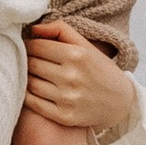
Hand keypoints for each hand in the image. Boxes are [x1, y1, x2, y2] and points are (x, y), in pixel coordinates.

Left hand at [21, 22, 139, 136]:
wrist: (120, 102)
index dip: (29, 45)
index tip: (29, 46)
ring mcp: (67, 98)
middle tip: (27, 59)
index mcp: (77, 55)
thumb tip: (34, 28)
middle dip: (26, 60)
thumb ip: (61, 30)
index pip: (38, 46)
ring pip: (30, 83)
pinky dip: (27, 95)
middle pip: (32, 64)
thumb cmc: (100, 70)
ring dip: (25, 77)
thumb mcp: (86, 46)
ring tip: (30, 73)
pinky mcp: (64, 116)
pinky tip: (32, 89)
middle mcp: (72, 77)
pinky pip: (33, 103)